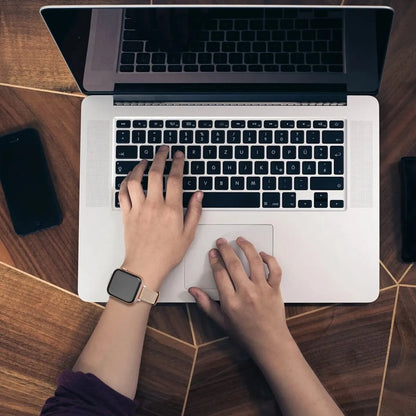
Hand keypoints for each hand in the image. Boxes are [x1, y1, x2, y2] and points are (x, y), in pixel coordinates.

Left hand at [119, 146, 202, 290]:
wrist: (145, 267)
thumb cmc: (167, 254)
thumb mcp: (188, 235)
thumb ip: (194, 212)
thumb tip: (199, 195)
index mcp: (171, 210)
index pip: (175, 179)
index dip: (177, 163)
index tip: (178, 156)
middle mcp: (154, 206)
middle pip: (155, 173)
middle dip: (160, 157)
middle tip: (163, 150)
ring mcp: (138, 209)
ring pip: (135, 180)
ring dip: (139, 167)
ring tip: (145, 161)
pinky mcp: (127, 214)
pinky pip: (123, 193)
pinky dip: (125, 182)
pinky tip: (130, 178)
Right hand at [189, 237, 290, 359]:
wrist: (269, 344)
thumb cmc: (246, 334)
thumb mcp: (221, 321)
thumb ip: (206, 304)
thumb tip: (193, 291)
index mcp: (231, 302)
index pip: (220, 273)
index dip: (214, 260)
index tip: (213, 253)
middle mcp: (246, 294)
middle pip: (234, 264)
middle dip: (225, 249)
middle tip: (222, 242)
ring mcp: (262, 290)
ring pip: (254, 261)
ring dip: (246, 247)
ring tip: (240, 240)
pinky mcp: (275, 290)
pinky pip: (274, 270)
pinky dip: (269, 259)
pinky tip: (262, 254)